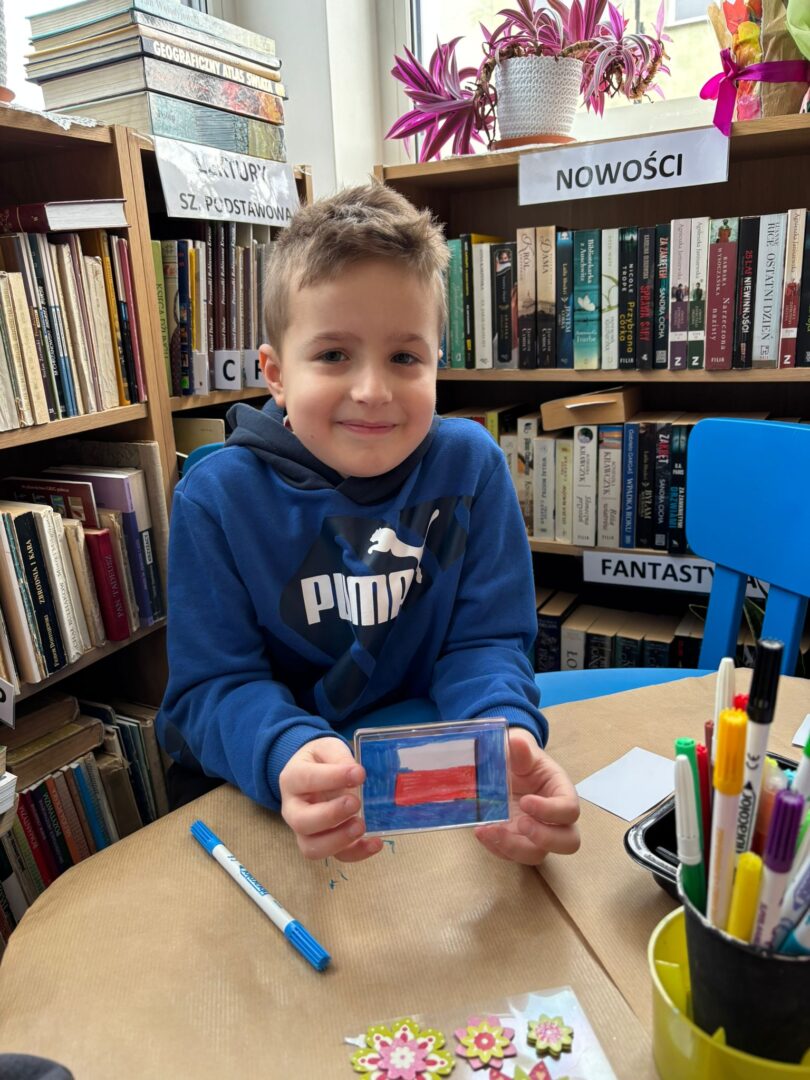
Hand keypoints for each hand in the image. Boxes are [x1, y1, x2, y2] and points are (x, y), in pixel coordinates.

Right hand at [279, 737, 382, 861]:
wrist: (312, 773)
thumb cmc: (320, 760)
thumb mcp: (327, 748)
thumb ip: (339, 757)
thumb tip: (356, 774)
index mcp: (292, 779)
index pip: (307, 780)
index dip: (332, 778)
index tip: (359, 774)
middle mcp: (293, 809)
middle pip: (302, 821)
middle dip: (330, 815)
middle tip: (355, 802)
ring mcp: (306, 830)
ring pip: (312, 847)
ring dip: (339, 840)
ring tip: (361, 825)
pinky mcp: (324, 843)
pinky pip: (337, 856)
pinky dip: (357, 853)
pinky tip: (376, 842)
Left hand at [474, 728, 579, 865]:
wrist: (507, 769)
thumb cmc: (521, 761)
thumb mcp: (521, 752)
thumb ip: (521, 750)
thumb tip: (517, 742)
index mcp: (562, 793)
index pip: (570, 810)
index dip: (550, 811)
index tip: (526, 801)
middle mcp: (555, 820)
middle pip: (568, 842)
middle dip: (544, 838)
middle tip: (520, 823)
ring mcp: (537, 835)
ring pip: (538, 855)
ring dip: (513, 847)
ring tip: (489, 830)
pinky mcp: (518, 843)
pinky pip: (512, 856)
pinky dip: (496, 848)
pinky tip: (481, 831)